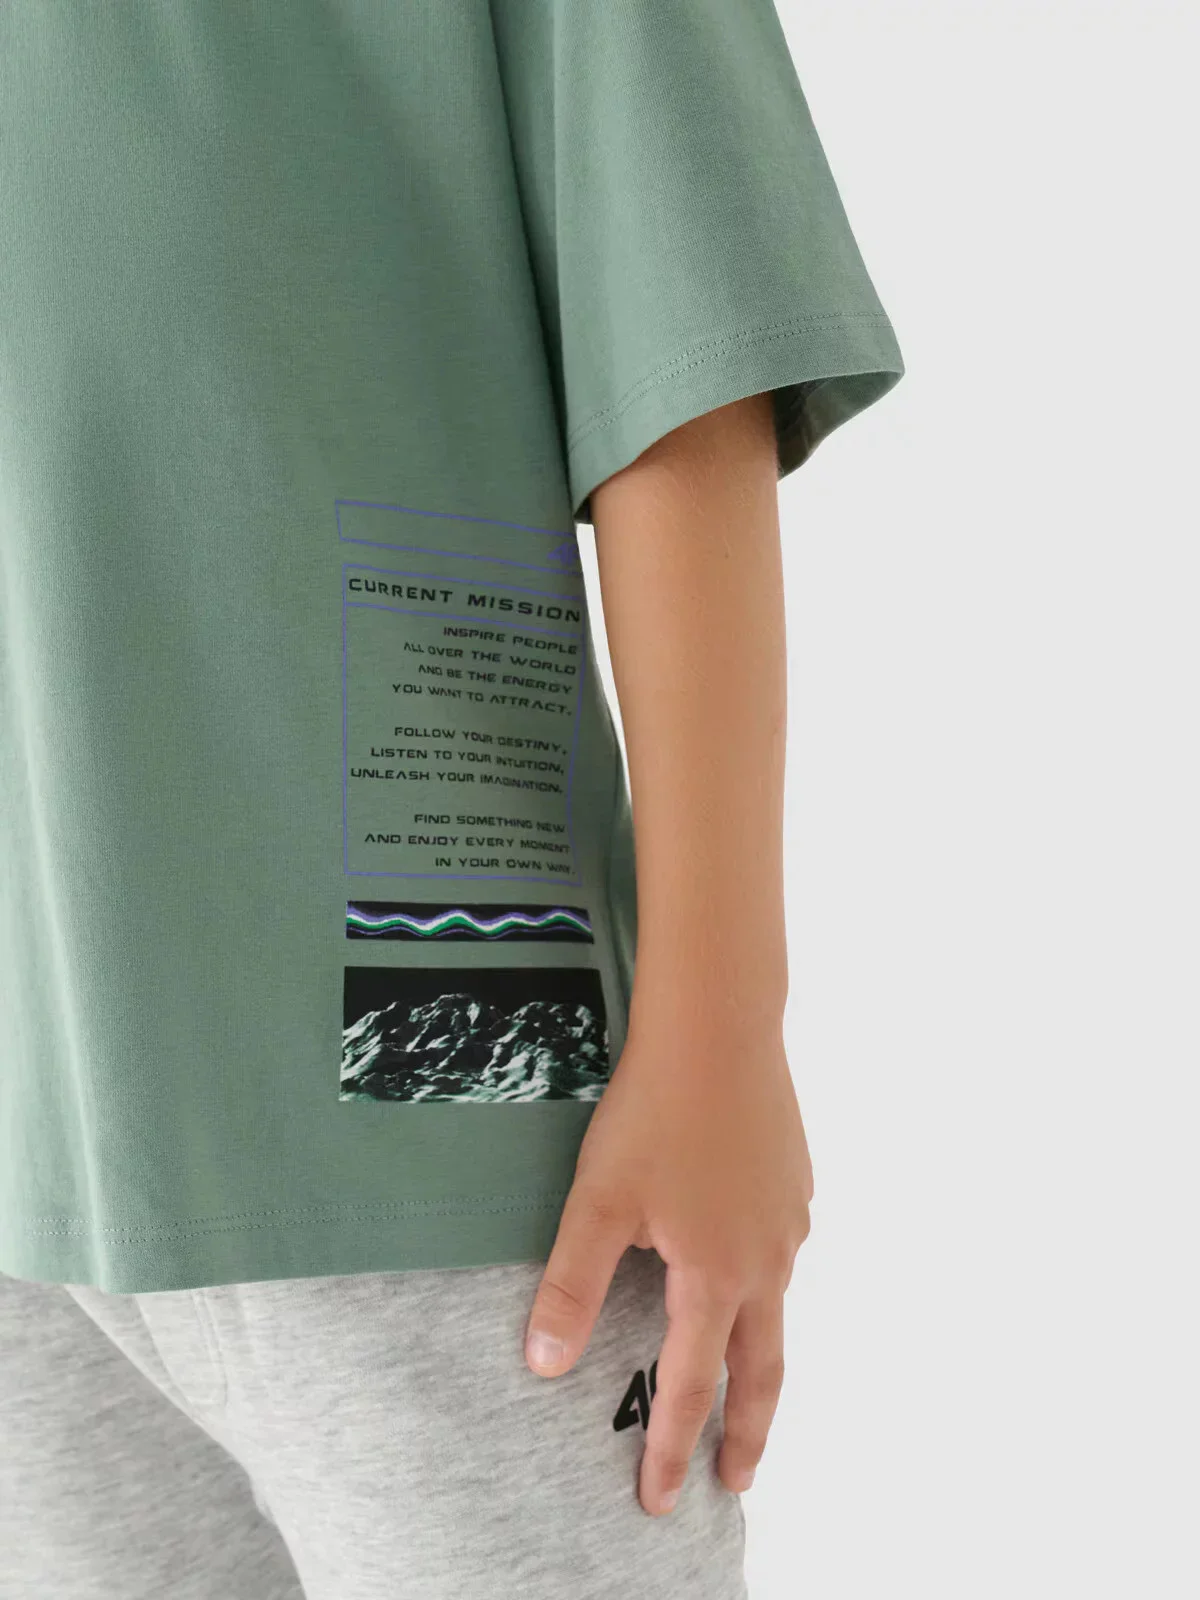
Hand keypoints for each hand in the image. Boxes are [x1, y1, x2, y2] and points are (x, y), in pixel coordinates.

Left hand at [523, 1016, 813, 1514]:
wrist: (719, 1028)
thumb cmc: (653, 1111)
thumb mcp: (597, 1200)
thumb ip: (572, 1285)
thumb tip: (545, 1364)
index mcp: (716, 1276)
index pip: (692, 1387)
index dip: (674, 1450)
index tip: (662, 1501)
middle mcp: (766, 1259)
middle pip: (763, 1370)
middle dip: (748, 1432)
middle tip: (736, 1480)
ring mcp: (789, 1220)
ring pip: (778, 1308)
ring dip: (760, 1356)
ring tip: (741, 1378)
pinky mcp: (795, 1182)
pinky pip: (782, 1251)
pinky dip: (764, 1285)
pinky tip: (743, 1267)